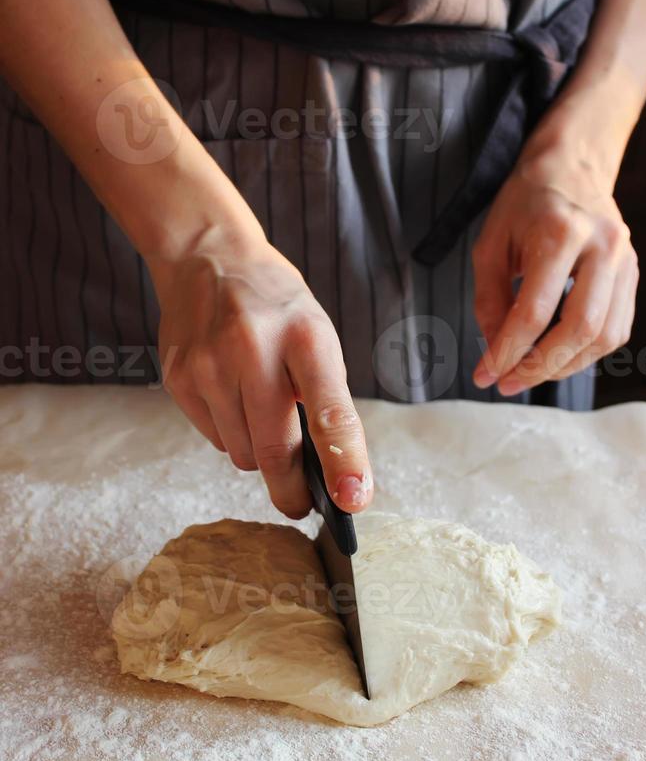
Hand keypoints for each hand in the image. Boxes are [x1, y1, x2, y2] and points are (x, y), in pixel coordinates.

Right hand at [147, 234, 372, 518]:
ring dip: (257, 450)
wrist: (209, 258)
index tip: (353, 499)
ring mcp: (208, 366)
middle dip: (291, 489)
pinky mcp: (177, 378)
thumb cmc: (275, 305)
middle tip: (300, 503)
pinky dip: (229, 431)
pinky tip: (230, 394)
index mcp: (305, 337)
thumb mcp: (317, 334)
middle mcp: (253, 350)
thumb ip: (325, 396)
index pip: (329, 413)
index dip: (343, 462)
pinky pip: (213, 438)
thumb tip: (329, 471)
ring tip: (259, 407)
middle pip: (274, 450)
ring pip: (241, 453)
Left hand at [472, 134, 638, 394]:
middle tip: (508, 382)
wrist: (573, 167)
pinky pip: (617, 329)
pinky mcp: (632, 273)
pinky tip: (558, 356)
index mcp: (560, 233)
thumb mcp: (490, 244)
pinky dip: (587, 353)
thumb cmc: (525, 204)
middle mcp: (600, 247)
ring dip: (564, 366)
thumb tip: (495, 350)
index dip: (507, 351)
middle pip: (578, 329)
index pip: (534, 311)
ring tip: (529, 374)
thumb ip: (489, 299)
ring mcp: (624, 261)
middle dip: (539, 367)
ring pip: (603, 336)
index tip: (484, 374)